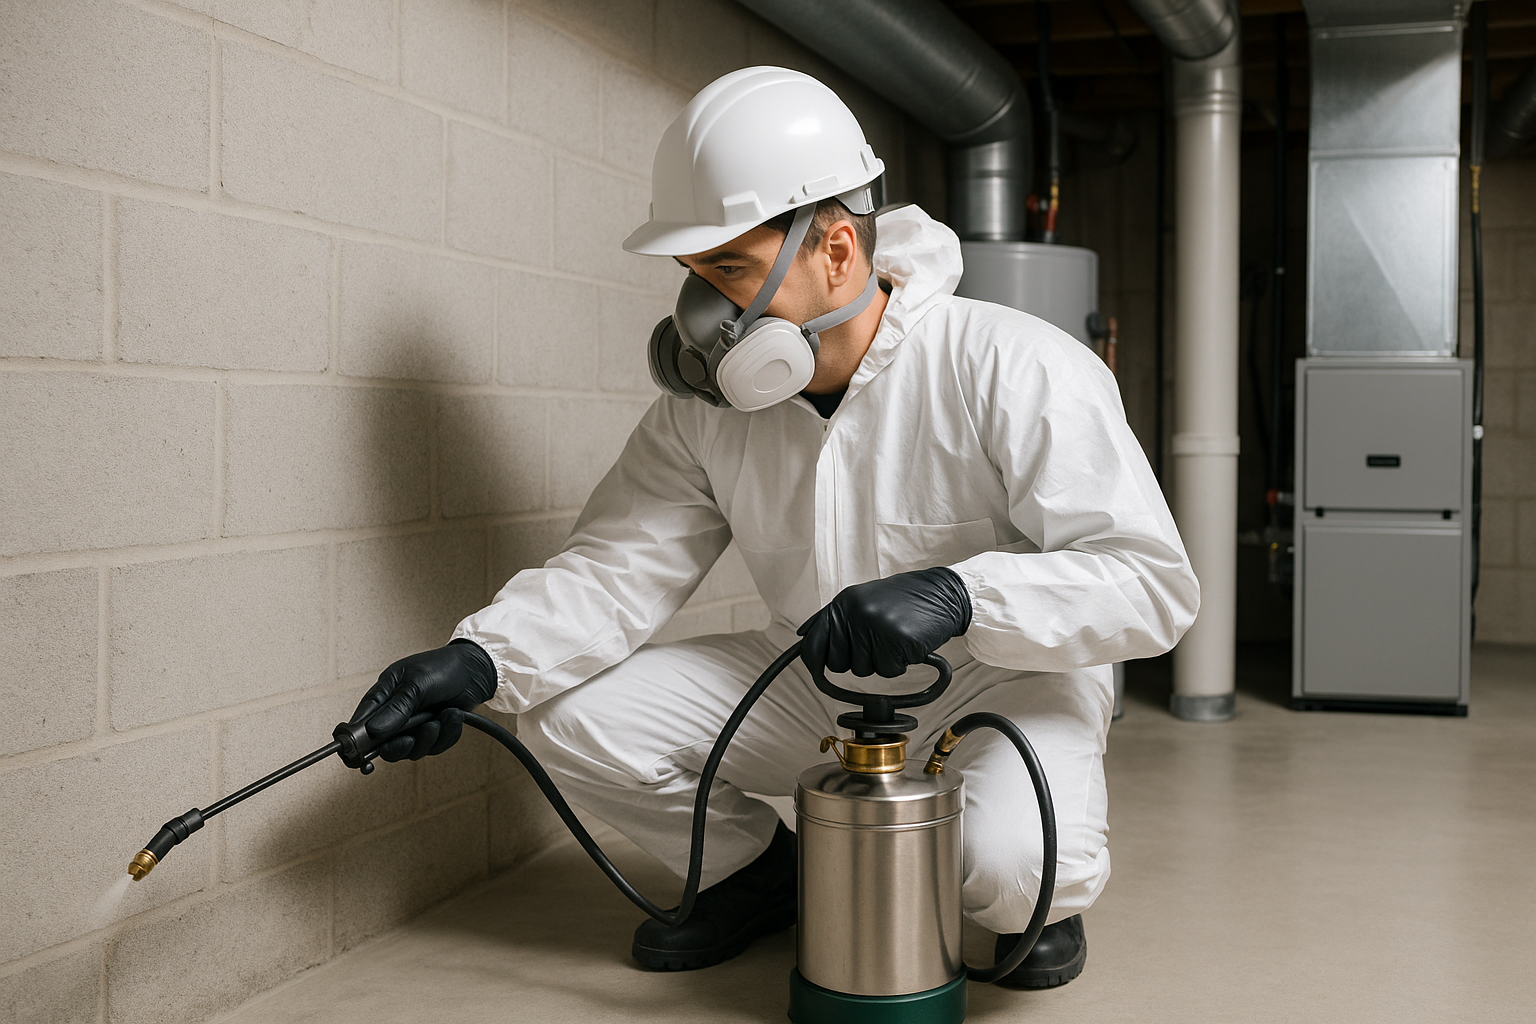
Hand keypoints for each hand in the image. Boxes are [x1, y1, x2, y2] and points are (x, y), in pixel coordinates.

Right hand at [348, 641, 497, 760]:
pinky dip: (446, 735)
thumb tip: (374, 731)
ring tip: (440, 720)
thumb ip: (397, 708)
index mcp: (385, 694)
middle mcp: (396, 712)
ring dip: (428, 738)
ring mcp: (415, 724)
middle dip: (400, 746)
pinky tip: (453, 717)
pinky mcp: (434, 731)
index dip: (357, 739)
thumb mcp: (418, 683)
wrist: (477, 670)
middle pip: (385, 745)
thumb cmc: (445, 667)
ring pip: (411, 749)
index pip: (362, 720)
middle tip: (411, 740)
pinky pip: (434, 747)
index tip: (357, 753)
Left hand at [798, 567, 972, 677]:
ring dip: (882, 662)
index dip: (814, 662)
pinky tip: (908, 644)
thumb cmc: (903, 600)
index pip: (813, 642)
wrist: (942, 594)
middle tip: (878, 641)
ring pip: (865, 670)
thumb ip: (833, 618)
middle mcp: (856, 613)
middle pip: (839, 664)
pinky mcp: (898, 640)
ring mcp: (876, 626)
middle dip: (859, 660)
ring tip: (895, 638)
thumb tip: (804, 637)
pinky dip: (900, 664)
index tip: (817, 671)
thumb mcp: (862, 599)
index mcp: (844, 603)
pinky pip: (889, 671)